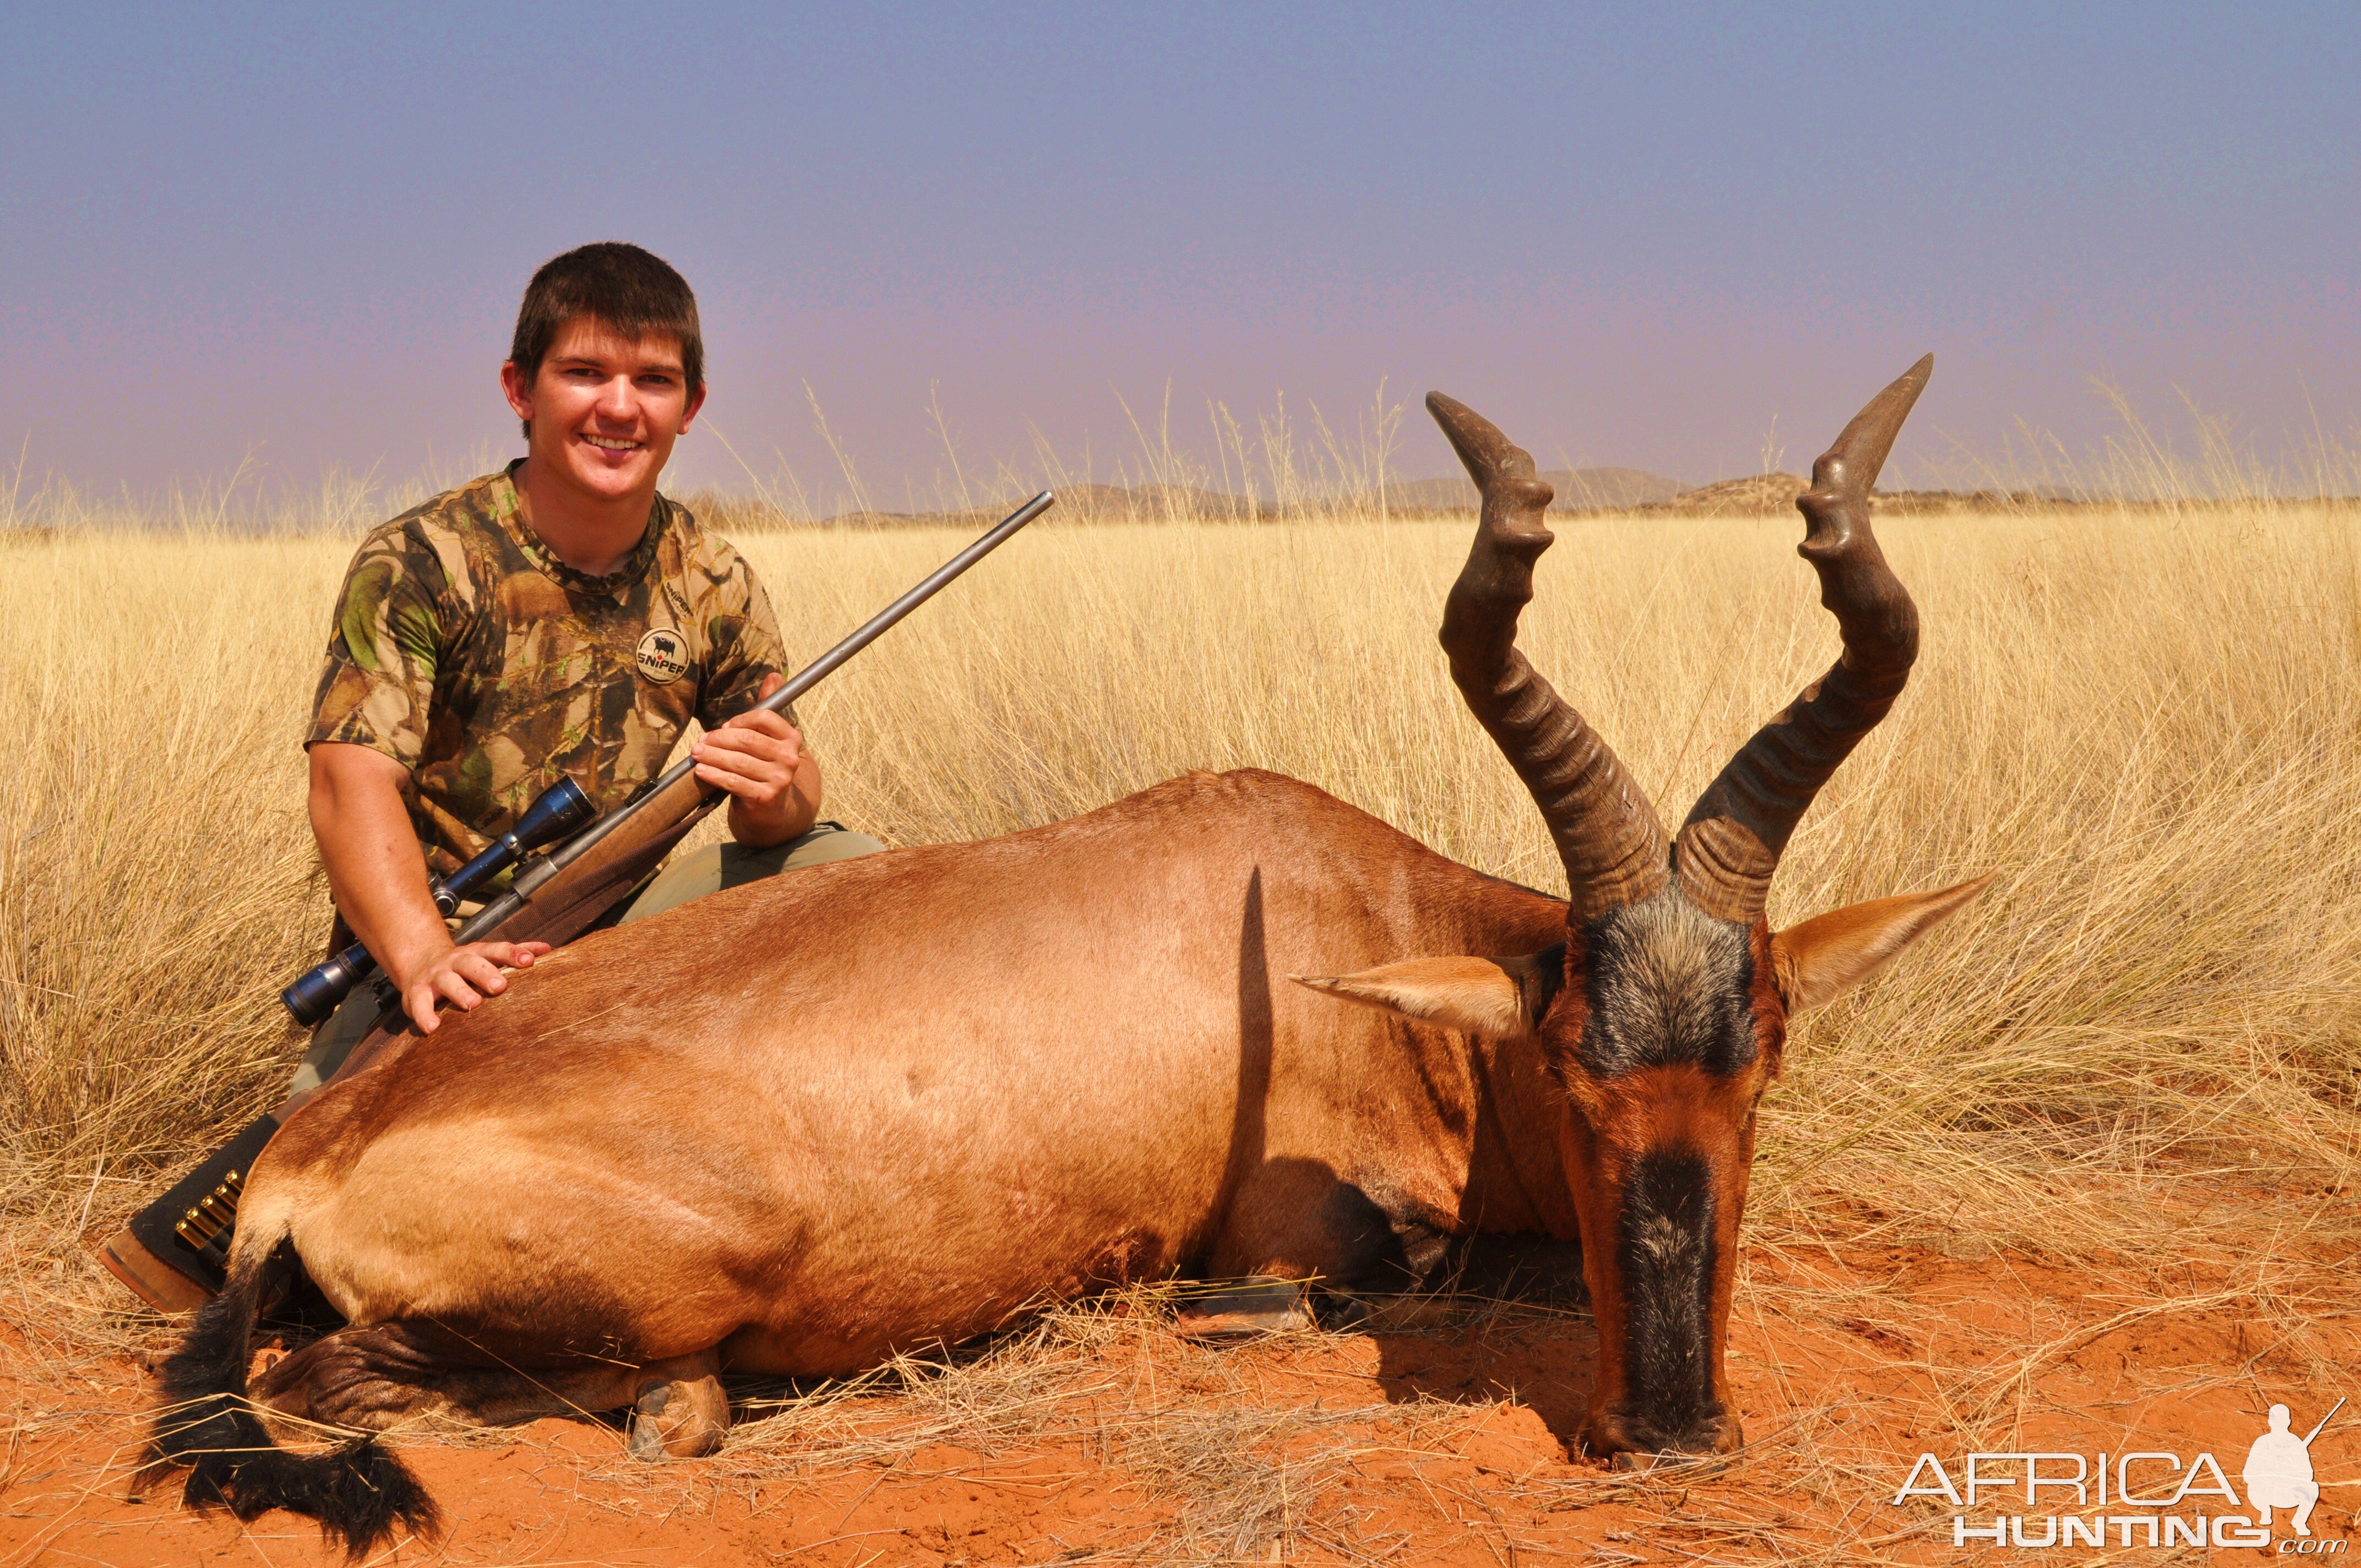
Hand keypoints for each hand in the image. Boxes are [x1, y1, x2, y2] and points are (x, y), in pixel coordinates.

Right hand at [396, 939, 551, 1033]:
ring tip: (473, 1004)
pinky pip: (419, 1003)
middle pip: (471, 963)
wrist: (420, 963)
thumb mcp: (486, 956)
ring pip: (447, 981)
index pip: (496, 950)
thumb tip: (547, 949)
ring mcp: (436, 976)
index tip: (529, 961)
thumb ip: (514, 953)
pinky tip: (433, 1027)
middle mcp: (456, 961)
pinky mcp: (416, 993)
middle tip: (500, 986)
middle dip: (485, 973)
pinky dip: (424, 1015)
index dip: (512, 954)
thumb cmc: (465, 966)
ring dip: (460, 992)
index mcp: (477, 953)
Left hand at [694, 672, 817, 845]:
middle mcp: (789, 758)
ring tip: (696, 753)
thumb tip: (775, 675)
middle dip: (718, 739)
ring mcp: (779, 779)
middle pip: (747, 740)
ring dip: (711, 756)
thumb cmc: (765, 767)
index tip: (724, 726)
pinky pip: (733, 782)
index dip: (740, 720)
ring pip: (738, 761)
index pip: (764, 718)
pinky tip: (701, 770)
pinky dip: (713, 775)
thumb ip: (768, 708)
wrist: (773, 809)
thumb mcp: (769, 738)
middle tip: (700, 740)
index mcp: (792, 738)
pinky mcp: (765, 798)